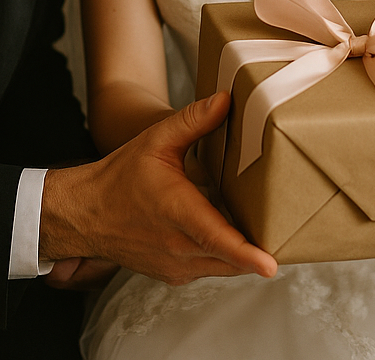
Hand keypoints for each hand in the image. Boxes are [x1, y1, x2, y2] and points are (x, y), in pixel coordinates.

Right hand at [41, 93, 277, 284]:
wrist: (86, 214)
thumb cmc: (122, 175)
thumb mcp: (158, 140)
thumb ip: (194, 120)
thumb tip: (227, 100)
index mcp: (176, 212)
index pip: (216, 238)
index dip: (245, 254)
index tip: (271, 265)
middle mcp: (177, 247)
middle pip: (230, 259)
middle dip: (259, 251)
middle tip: (288, 234)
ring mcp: (176, 266)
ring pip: (223, 267)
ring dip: (244, 255)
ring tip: (267, 232)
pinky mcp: (175, 274)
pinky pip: (210, 268)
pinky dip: (225, 256)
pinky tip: (235, 234)